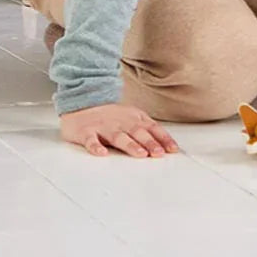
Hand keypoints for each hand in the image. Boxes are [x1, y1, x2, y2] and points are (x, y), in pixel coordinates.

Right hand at [59, 103, 179, 158]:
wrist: (82, 103)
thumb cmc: (111, 116)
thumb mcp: (132, 118)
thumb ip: (147, 130)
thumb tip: (165, 145)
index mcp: (134, 118)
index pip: (152, 128)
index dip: (163, 138)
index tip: (173, 149)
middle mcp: (121, 122)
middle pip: (138, 132)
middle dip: (150, 142)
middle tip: (159, 153)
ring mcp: (104, 126)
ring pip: (118, 136)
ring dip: (130, 145)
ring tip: (140, 154)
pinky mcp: (86, 132)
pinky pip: (91, 140)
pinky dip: (96, 147)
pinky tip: (101, 153)